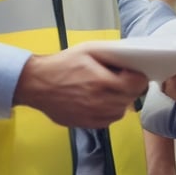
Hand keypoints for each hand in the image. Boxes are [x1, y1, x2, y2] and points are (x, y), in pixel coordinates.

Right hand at [13, 43, 147, 127]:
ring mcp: (94, 116)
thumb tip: (131, 60)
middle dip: (129, 87)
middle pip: (132, 98)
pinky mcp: (86, 125)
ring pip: (121, 111)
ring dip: (120, 101)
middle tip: (119, 78)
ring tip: (108, 89)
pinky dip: (108, 111)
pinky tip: (99, 100)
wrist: (37, 84)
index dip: (138, 77)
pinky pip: (108, 120)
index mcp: (103, 82)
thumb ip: (112, 54)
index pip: (138, 85)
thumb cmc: (63, 64)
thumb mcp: (89, 49)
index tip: (130, 72)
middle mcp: (101, 103)